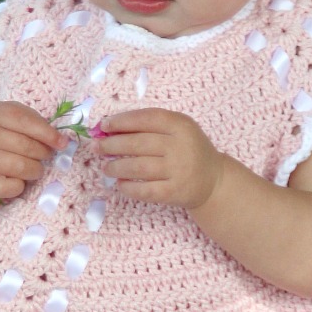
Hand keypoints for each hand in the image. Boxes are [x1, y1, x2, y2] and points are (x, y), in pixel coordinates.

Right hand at [0, 101, 68, 199]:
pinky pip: (8, 187)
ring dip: (35, 171)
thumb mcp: (8, 117)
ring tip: (34, 169)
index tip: (63, 143)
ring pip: (20, 167)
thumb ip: (32, 121)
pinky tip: (18, 182)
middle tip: (44, 156)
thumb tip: (60, 140)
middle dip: (43, 153)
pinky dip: (19, 187)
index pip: (25, 121)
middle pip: (25, 146)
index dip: (48, 133)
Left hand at [92, 108, 222, 208]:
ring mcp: (178, 171)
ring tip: (105, 167)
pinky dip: (128, 187)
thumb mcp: (178, 130)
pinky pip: (145, 190)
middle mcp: (180, 146)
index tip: (104, 126)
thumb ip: (149, 125)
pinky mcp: (174, 193)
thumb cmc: (189, 150)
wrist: (214, 181)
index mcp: (181, 125)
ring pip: (138, 167)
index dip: (122, 121)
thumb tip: (110, 128)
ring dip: (116, 167)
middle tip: (97, 147)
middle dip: (112, 145)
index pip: (146, 119)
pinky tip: (120, 184)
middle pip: (138, 143)